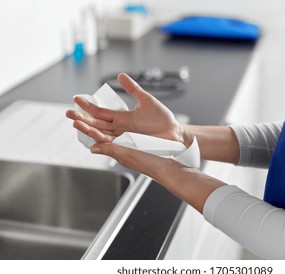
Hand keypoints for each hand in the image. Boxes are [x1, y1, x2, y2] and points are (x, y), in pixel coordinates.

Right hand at [66, 73, 191, 145]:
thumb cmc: (162, 119)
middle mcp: (120, 128)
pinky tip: (93, 142)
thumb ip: (132, 89)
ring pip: (101, 134)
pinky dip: (102, 144)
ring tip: (76, 124)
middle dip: (82, 118)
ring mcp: (124, 137)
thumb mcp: (146, 100)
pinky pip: (113, 145)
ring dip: (88, 129)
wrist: (174, 132)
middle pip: (96, 123)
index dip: (88, 105)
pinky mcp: (130, 145)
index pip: (100, 111)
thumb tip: (120, 76)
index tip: (76, 98)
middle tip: (69, 113)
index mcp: (122, 117)